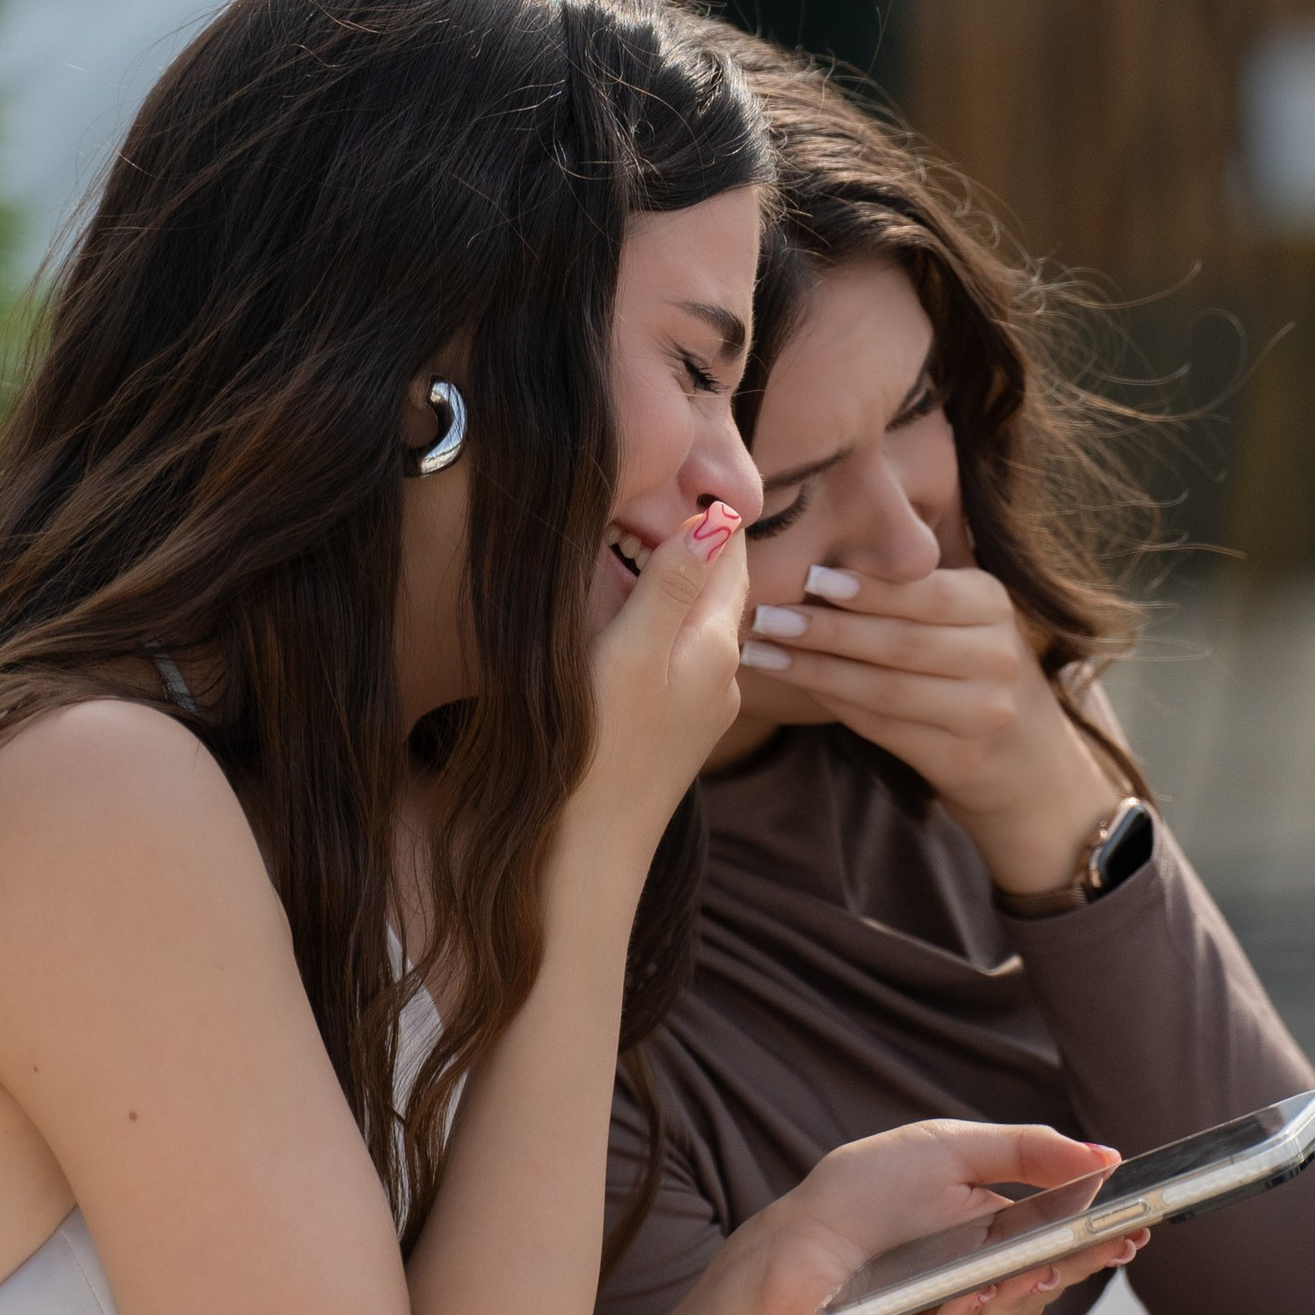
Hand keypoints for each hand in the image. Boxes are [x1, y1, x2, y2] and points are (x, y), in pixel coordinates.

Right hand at [566, 505, 749, 878]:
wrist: (585, 855)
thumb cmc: (600, 752)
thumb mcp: (631, 654)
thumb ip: (671, 585)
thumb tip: (716, 516)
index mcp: (717, 644)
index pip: (729, 552)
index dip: (711, 503)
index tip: (690, 459)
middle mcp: (722, 672)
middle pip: (718, 584)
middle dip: (697, 537)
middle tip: (666, 486)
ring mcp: (699, 705)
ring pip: (696, 620)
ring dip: (676, 578)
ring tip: (643, 535)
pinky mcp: (670, 730)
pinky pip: (674, 653)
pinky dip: (658, 620)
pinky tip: (628, 614)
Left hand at [712, 1117, 1143, 1314]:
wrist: (790, 1246)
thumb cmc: (862, 1195)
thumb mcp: (947, 1150)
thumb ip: (1026, 1150)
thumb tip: (1106, 1155)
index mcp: (1003, 1239)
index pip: (1069, 1239)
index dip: (1106, 1234)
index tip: (1140, 1221)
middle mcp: (992, 1289)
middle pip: (1054, 1280)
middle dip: (1085, 1262)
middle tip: (1117, 1243)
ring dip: (1027, 1290)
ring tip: (1038, 1264)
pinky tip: (975, 1294)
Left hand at [746, 562, 1119, 894]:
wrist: (1029, 763)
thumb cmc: (975, 671)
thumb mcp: (967, 616)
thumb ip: (913, 585)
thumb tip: (825, 551)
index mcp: (994, 605)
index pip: (926, 592)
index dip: (868, 587)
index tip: (809, 576)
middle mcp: (997, 657)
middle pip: (900, 642)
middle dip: (826, 629)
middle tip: (767, 616)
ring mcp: (984, 713)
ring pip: (885, 688)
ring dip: (816, 670)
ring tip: (763, 652)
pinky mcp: (960, 759)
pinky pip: (883, 727)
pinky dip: (834, 704)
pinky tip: (797, 686)